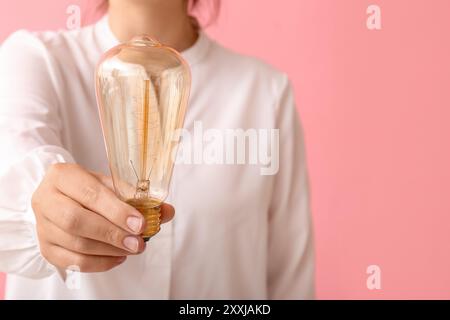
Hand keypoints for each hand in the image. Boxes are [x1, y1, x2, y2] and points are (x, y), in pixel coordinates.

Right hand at [31, 163, 174, 272]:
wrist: (61, 197)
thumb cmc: (88, 189)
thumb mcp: (110, 185)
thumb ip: (137, 197)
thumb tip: (167, 211)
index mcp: (62, 176)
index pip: (90, 194)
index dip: (117, 211)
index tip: (140, 223)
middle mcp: (45, 199)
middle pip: (77, 221)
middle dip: (112, 234)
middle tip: (138, 242)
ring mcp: (42, 225)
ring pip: (75, 244)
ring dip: (109, 250)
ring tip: (132, 248)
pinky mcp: (46, 247)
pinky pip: (72, 262)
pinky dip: (99, 263)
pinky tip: (117, 257)